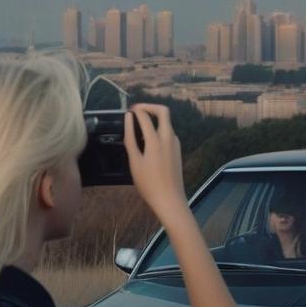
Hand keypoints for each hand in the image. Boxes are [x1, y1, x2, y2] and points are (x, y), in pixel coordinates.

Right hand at [123, 104, 189, 226]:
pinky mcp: (177, 150)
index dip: (136, 110)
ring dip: (155, 118)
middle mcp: (169, 137)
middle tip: (137, 111)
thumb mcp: (134, 161)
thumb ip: (130, 138)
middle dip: (149, 107)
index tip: (128, 111)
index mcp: (156, 140)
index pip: (146, 115)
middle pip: (163, 111)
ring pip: (167, 122)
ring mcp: (175, 143)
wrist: (170, 199)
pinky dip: (159, 129)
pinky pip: (168, 132)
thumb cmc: (148, 183)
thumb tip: (129, 118)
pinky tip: (148, 141)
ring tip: (140, 127)